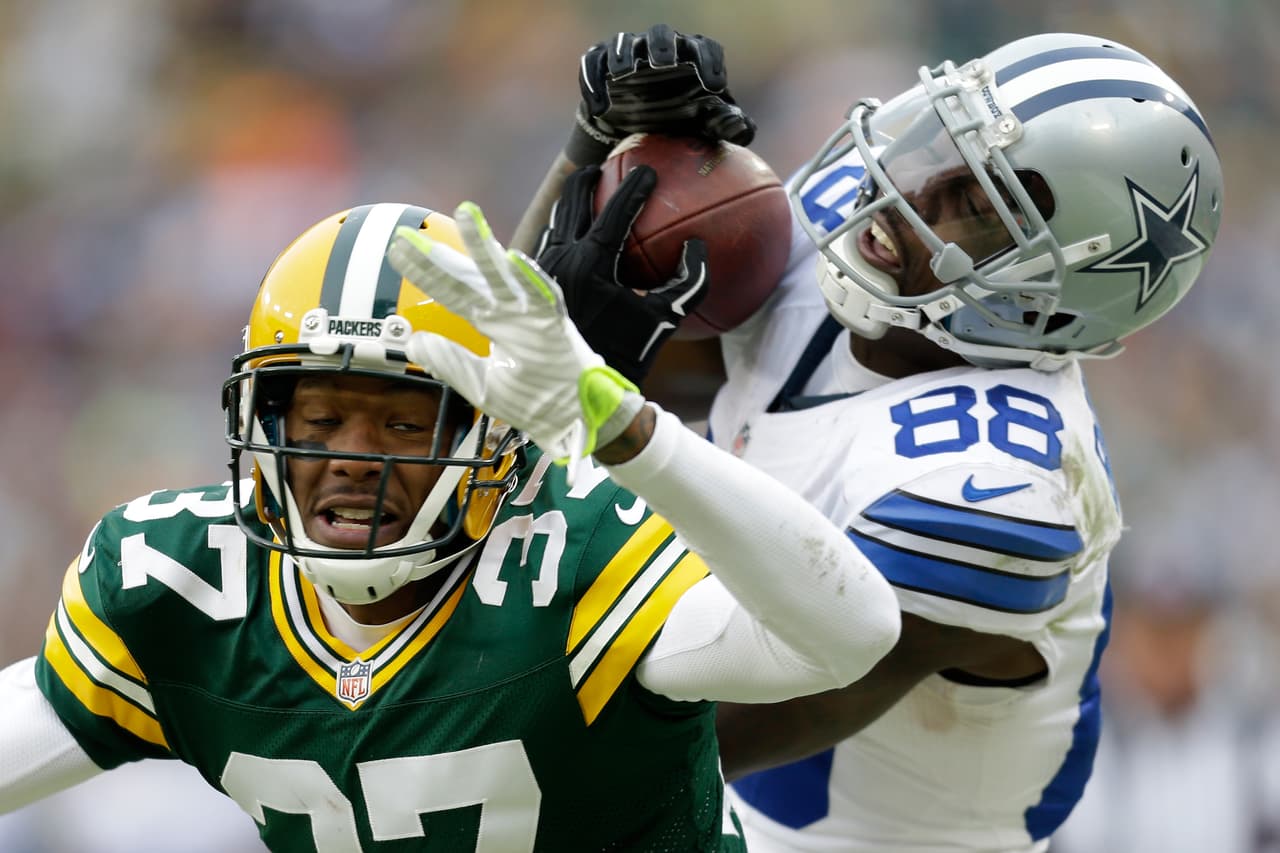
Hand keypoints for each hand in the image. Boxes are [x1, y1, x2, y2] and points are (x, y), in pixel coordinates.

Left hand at [386, 202, 644, 473]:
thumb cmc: (536, 401)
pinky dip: (533, 279)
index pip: (449, 292)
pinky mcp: (556, 324)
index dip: (424, 272)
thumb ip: (449, 364)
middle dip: (440, 256)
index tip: (398, 251)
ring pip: (504, 275)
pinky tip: (515, 259)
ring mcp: (531, 314)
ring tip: (465, 216)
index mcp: (490, 323)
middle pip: (468, 277)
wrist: (573, 419)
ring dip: (486, 247)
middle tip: (409, 234)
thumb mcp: (482, 387)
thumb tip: (415, 341)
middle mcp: (507, 312)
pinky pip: (545, 297)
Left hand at [535, 163, 707, 385]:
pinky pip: (547, 243)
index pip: (614, 211)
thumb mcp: (665, 318)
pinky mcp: (534, 284)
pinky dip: (561, 229)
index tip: (648, 170)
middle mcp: (561, 259)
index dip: (634, 186)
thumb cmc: (627, 352)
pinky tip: (572, 231)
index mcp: (591, 264)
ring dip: (571, 200)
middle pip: (572, 200)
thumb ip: (689, 282)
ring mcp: (542, 270)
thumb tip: (697, 246)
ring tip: (585, 189)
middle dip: (589, 177)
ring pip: (555, 219)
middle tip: (605, 166)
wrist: (580, 386)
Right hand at [566, 23, 756, 163]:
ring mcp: (628, 53)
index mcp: (690, 55)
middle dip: (663, 46)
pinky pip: (593, 65)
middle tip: (665, 63)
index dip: (710, 62)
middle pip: (662, 35)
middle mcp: (659, 48)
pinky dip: (592, 82)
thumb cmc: (677, 117)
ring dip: (623, 55)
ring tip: (624, 74)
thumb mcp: (704, 124)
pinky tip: (599, 108)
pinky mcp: (601, 63)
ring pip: (623, 43)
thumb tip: (742, 128)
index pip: (705, 47)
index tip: (715, 87)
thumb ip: (726, 125)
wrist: (635, 126)